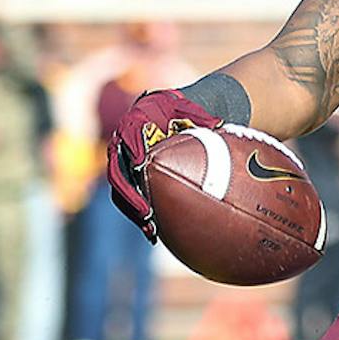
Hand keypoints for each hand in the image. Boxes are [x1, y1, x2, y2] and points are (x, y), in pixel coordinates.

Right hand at [109, 88, 220, 242]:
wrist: (164, 112)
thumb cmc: (178, 110)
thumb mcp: (188, 108)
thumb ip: (199, 116)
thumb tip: (219, 125)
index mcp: (133, 126)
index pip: (129, 142)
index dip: (134, 154)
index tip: (141, 166)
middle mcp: (122, 146)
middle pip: (119, 173)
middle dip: (130, 195)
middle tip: (145, 213)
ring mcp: (123, 163)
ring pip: (121, 190)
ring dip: (134, 210)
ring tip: (150, 228)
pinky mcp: (128, 177)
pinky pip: (128, 198)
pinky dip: (139, 214)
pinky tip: (154, 231)